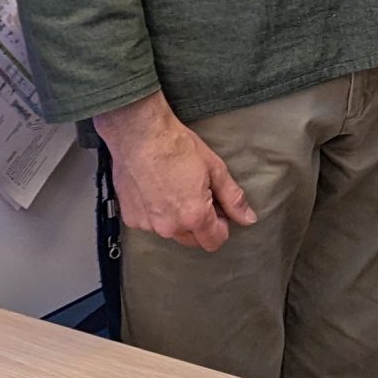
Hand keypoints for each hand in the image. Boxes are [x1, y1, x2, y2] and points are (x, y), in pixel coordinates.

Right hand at [93, 92, 255, 250]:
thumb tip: (248, 218)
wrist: (139, 134)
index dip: (221, 226)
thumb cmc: (176, 147)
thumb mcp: (215, 169)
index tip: (218, 209)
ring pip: (170, 232)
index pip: (214, 242)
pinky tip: (156, 190)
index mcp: (193, 216)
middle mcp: (168, 227)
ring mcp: (146, 224)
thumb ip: (233, 199)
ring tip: (175, 189)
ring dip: (176, 218)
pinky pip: (150, 223)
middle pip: (192, 239)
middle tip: (198, 194)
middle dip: (200, 224)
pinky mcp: (130, 217)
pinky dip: (156, 212)